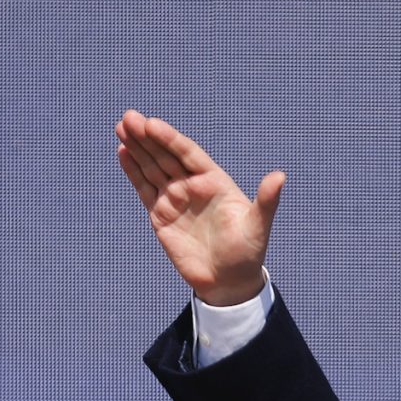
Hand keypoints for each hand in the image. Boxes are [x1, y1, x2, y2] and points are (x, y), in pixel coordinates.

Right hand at [115, 109, 282, 305]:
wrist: (228, 283)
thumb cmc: (247, 254)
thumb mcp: (258, 226)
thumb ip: (266, 201)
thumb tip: (280, 176)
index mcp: (214, 181)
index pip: (188, 153)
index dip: (170, 139)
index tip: (152, 124)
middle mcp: (193, 185)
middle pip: (166, 155)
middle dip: (147, 137)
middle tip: (128, 118)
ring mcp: (175, 199)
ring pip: (152, 167)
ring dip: (136, 148)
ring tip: (121, 127)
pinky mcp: (161, 215)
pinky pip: (144, 188)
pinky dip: (133, 171)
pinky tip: (122, 152)